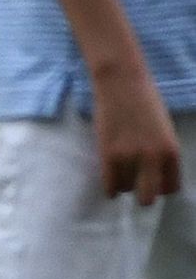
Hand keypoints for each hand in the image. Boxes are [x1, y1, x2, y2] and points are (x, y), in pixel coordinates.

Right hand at [93, 67, 181, 204]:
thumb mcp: (164, 130)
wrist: (121, 80)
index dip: (161, 185)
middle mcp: (153, 158)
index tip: (153, 178)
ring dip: (124, 182)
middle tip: (136, 182)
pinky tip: (110, 179)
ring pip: (126, 189)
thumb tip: (153, 175)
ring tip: (120, 167)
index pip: (171, 188)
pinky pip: (110, 185)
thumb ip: (161, 153)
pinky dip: (110, 187)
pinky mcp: (108, 154)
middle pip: (149, 197)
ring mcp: (129, 157)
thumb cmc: (144, 100)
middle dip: (143, 194)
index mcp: (171, 152)